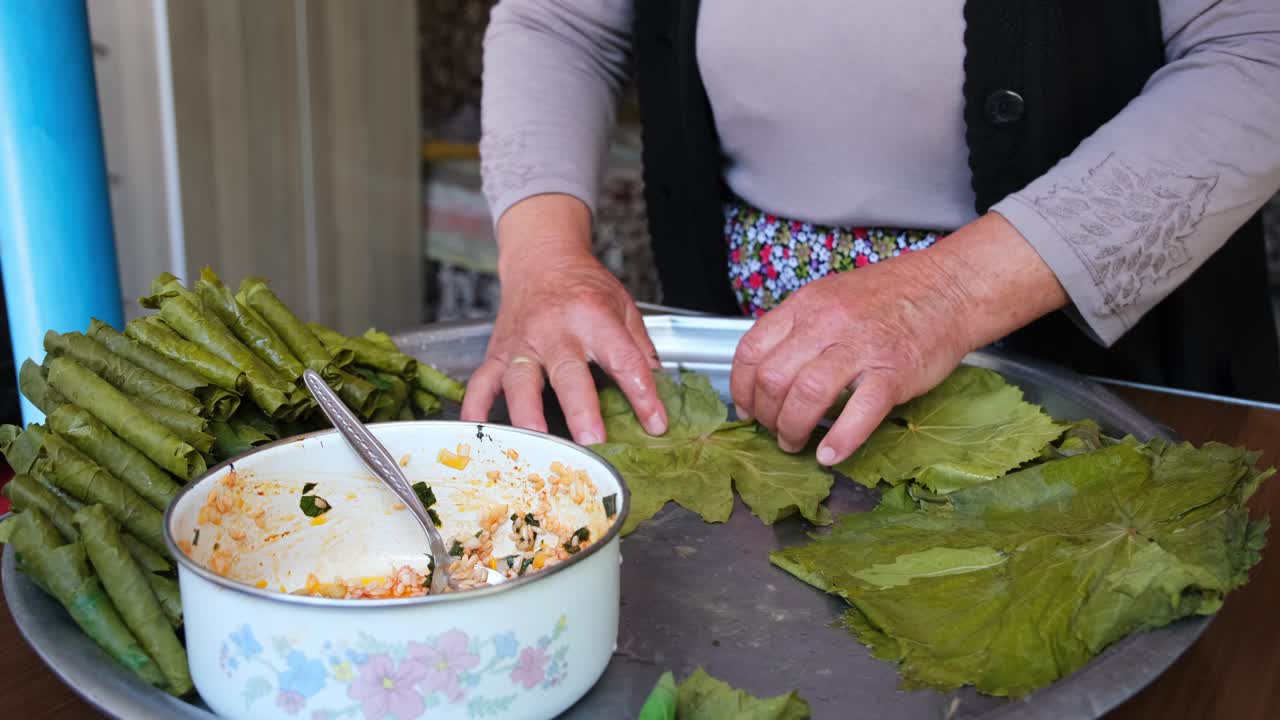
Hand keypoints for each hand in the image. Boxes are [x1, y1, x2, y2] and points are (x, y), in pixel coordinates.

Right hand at [460, 194, 667, 444]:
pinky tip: (478, 430)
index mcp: (594, 318)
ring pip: (520, 381)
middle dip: (581, 410)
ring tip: (537, 442)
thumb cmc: (584, 285)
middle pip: (568, 373)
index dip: (643, 395)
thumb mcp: (623, 305)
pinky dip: (476, 408)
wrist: (541, 257)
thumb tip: (657, 389)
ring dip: (527, 414)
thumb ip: (639, 347)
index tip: (655, 424)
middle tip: (593, 442)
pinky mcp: (499, 352)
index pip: (624, 360)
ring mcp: (523, 344)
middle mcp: (556, 331)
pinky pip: (482, 382)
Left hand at [729, 213, 1068, 464]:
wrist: (949, 288)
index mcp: (806, 305)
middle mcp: (827, 323)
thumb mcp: (831, 297)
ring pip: (806, 395)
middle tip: (774, 430)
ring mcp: (861, 347)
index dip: (742, 389)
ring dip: (792, 430)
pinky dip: (840, 440)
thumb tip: (766, 373)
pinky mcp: (894, 372)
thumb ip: (798, 329)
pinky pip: (859, 411)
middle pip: (773, 378)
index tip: (747, 409)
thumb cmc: (890, 298)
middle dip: (766, 416)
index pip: (752, 350)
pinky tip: (830, 454)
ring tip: (796, 443)